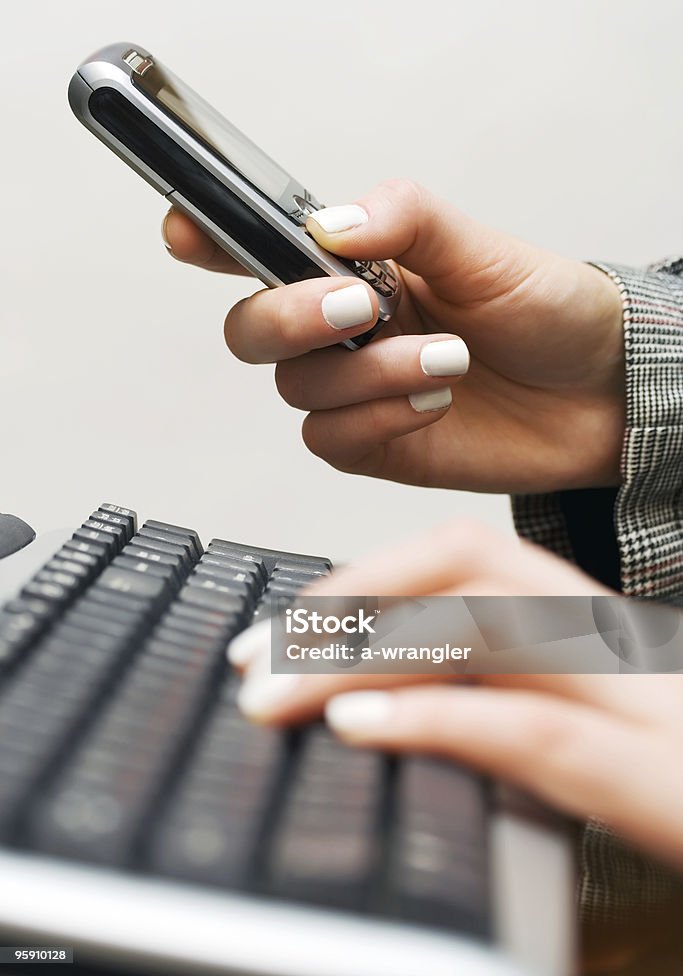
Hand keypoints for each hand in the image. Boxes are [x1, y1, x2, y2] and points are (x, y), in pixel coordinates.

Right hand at [162, 180, 624, 493]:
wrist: (599, 395)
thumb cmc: (546, 310)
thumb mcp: (486, 249)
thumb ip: (407, 221)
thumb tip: (329, 223)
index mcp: (356, 266)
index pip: (260, 247)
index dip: (210, 239)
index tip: (186, 235)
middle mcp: (341, 328)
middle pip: (251, 329)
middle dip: (290, 318)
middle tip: (359, 309)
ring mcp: (353, 389)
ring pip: (297, 389)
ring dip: (367, 375)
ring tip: (447, 360)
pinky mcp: (373, 443)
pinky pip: (332, 440)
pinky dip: (378, 419)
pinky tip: (434, 401)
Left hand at [228, 520, 682, 869]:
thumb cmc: (675, 773)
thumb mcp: (584, 718)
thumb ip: (499, 691)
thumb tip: (381, 697)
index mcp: (586, 619)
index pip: (459, 558)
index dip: (359, 581)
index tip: (278, 632)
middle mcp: (605, 634)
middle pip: (461, 567)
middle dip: (344, 601)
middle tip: (252, 661)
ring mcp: (631, 694)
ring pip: (482, 627)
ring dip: (362, 656)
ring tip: (274, 696)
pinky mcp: (649, 771)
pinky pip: (532, 726)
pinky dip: (435, 719)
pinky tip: (358, 725)